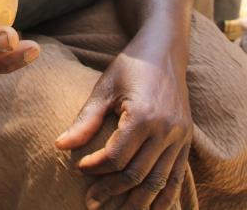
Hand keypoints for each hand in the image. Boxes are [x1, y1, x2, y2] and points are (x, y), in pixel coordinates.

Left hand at [56, 37, 191, 208]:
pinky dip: (163, 198)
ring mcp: (179, 137)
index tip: (77, 170)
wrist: (164, 50)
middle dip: (111, 192)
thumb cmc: (130, 66)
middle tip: (90, 203)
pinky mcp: (186, 140)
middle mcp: (165, 129)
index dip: (94, 168)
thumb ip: (85, 119)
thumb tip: (59, 146)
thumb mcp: (105, 87)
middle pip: (136, 174)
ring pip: (158, 183)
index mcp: (143, 115)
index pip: (116, 157)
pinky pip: (176, 178)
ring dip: (136, 203)